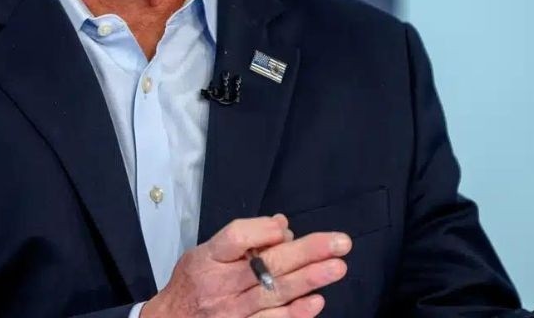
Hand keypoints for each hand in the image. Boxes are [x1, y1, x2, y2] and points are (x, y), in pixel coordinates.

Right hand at [141, 214, 351, 317]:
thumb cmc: (192, 283)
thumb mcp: (205, 253)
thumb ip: (240, 239)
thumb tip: (281, 225)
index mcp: (209, 259)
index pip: (236, 237)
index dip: (263, 230)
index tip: (284, 227)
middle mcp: (221, 285)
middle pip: (267, 264)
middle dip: (308, 252)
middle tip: (341, 243)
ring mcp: (232, 312)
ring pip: (276, 293)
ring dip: (310, 279)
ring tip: (337, 267)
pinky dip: (295, 313)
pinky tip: (316, 301)